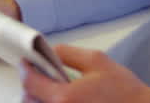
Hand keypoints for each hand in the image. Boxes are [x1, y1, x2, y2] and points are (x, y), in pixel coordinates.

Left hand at [20, 45, 149, 102]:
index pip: (30, 81)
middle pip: (28, 99)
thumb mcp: (96, 60)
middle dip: (31, 84)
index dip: (26, 68)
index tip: (27, 62)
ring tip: (54, 88)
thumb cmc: (124, 91)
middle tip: (40, 74)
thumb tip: (49, 52)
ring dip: (39, 98)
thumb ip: (67, 53)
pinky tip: (64, 100)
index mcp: (64, 97)